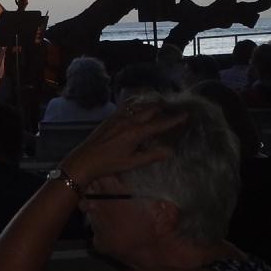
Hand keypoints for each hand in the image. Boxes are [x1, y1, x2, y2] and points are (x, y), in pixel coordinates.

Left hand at [60, 102, 185, 185]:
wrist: (85, 159)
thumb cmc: (109, 164)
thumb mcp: (132, 163)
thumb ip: (151, 156)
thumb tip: (169, 151)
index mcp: (135, 132)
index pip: (159, 124)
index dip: (173, 119)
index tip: (185, 114)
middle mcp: (128, 121)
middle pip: (150, 109)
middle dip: (163, 108)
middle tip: (173, 108)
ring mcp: (118, 117)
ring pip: (139, 106)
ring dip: (150, 105)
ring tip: (159, 106)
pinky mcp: (111, 118)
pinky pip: (127, 107)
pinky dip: (137, 106)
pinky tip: (138, 108)